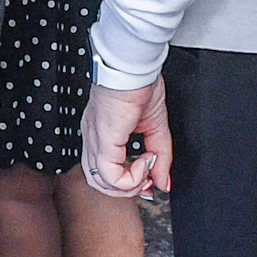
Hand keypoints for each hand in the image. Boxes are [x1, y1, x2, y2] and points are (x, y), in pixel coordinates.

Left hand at [79, 79, 172, 197]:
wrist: (134, 66)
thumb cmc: (140, 84)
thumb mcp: (155, 127)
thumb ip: (161, 157)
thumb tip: (164, 183)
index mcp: (101, 133)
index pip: (102, 171)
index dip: (126, 183)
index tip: (147, 179)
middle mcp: (93, 137)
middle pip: (96, 181)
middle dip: (127, 189)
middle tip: (147, 181)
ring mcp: (94, 138)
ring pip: (98, 182)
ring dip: (128, 186)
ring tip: (146, 171)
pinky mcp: (103, 138)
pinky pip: (109, 175)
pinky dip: (131, 178)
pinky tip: (144, 162)